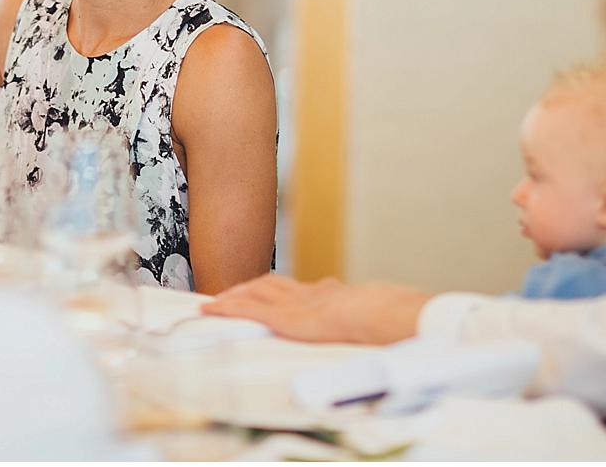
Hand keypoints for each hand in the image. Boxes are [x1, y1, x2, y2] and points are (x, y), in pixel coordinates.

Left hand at [201, 274, 429, 344]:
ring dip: (235, 295)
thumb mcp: (382, 317)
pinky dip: (228, 308)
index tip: (267, 291)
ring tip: (217, 302)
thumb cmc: (395, 319)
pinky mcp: (287, 319)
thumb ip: (371, 318)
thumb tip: (382, 320)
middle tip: (231, 293)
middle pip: (272, 284)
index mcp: (334, 295)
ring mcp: (299, 305)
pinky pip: (250, 310)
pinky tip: (211, 309)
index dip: (278, 289)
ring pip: (256, 292)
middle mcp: (312, 294)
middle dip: (249, 288)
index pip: (299, 288)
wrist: (391, 316)